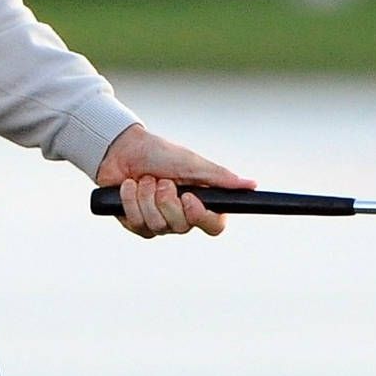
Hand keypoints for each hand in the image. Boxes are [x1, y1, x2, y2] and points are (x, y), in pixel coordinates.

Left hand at [94, 123, 255, 237]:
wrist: (123, 149)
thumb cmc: (160, 153)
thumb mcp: (192, 163)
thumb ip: (220, 177)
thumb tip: (251, 185)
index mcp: (200, 202)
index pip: (214, 226)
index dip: (201, 216)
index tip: (188, 197)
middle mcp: (181, 217)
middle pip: (181, 226)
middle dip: (166, 199)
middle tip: (161, 180)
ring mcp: (158, 223)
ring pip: (156, 225)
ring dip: (147, 196)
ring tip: (144, 179)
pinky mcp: (136, 224)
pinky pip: (136, 222)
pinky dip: (130, 199)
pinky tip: (129, 186)